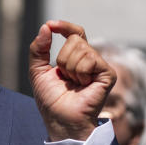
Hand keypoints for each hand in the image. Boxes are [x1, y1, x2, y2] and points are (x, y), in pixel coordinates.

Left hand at [28, 20, 115, 141]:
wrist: (61, 119)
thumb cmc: (51, 100)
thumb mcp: (37, 72)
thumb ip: (38, 49)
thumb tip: (45, 27)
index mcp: (76, 58)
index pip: (74, 33)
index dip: (64, 26)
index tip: (51, 25)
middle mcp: (91, 59)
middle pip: (74, 39)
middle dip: (63, 59)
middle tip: (65, 79)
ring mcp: (100, 66)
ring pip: (81, 49)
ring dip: (70, 69)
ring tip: (74, 84)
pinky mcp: (108, 74)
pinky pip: (89, 59)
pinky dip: (80, 73)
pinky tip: (83, 86)